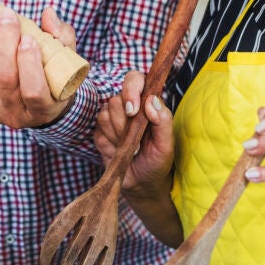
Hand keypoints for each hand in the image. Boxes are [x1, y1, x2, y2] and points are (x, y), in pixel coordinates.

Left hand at [0, 6, 77, 128]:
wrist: (37, 101)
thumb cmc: (56, 77)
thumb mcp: (67, 61)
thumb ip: (62, 37)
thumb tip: (48, 14)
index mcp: (44, 110)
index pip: (33, 91)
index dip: (29, 63)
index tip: (29, 37)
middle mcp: (17, 115)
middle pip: (6, 79)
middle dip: (7, 44)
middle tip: (9, 16)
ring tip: (11, 35)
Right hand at [95, 70, 174, 195]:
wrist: (143, 185)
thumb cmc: (158, 161)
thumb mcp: (167, 143)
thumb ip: (163, 120)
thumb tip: (152, 100)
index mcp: (147, 102)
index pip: (135, 79)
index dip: (131, 89)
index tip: (133, 110)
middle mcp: (129, 106)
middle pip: (116, 99)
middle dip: (124, 122)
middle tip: (135, 138)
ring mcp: (113, 119)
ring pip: (104, 114)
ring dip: (117, 134)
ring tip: (129, 146)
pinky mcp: (101, 133)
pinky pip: (98, 131)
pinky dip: (109, 144)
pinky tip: (118, 151)